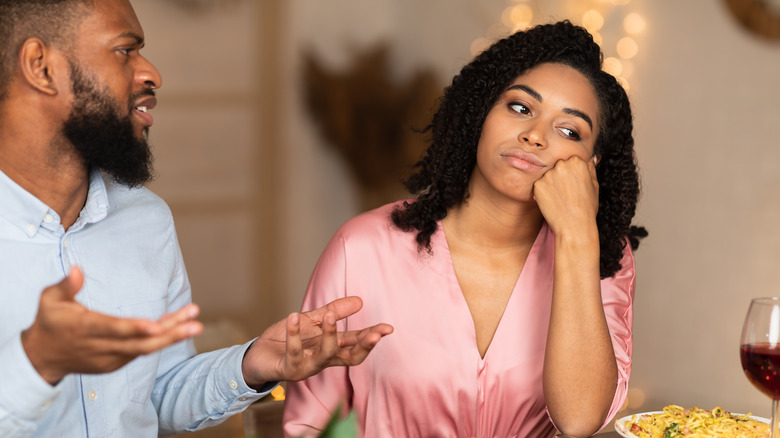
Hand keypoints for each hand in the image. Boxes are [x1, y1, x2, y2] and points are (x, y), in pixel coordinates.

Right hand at [21, 267, 202, 384]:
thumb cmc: (50, 322)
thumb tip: (77, 269)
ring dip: (171, 336)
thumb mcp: (49, 300)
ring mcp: (110, 358)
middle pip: (140, 344)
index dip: (135, 329)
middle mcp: (101, 347)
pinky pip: (141, 351)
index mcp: (85, 328)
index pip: (114, 329)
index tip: (157, 327)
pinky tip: (178, 325)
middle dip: (169, 335)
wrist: (42, 358)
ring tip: (195, 323)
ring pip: (145, 349)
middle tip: (195, 325)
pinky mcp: (116, 363)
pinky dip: (160, 340)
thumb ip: (65, 286)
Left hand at [241, 296, 392, 386]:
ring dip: (329, 335)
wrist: (256, 356)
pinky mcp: (288, 369)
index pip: (356, 344)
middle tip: (375, 334)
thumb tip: (360, 301)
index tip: (387, 328)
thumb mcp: (312, 321)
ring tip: (330, 315)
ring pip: (325, 355)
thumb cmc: (285, 340)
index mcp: (331, 349)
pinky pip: (293, 352)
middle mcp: (323, 360)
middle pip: (349, 356)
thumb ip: (334, 312)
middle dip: (363, 345)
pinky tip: (294, 317)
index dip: (372, 337)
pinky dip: (293, 334)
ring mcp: (307, 366)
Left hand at [532, 155, 598, 235]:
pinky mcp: (538, 184)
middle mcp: (562, 164)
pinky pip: (539, 186)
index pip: (570, 161)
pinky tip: (552, 202)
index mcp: (577, 162)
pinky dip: (543, 193)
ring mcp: (548, 174)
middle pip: (558, 167)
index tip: (572, 185)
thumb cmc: (586, 208)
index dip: (571, 174)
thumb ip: (590, 169)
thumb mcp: (594, 186)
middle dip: (560, 177)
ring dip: (550, 185)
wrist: (574, 226)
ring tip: (559, 199)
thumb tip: (591, 158)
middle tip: (565, 193)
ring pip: (547, 176)